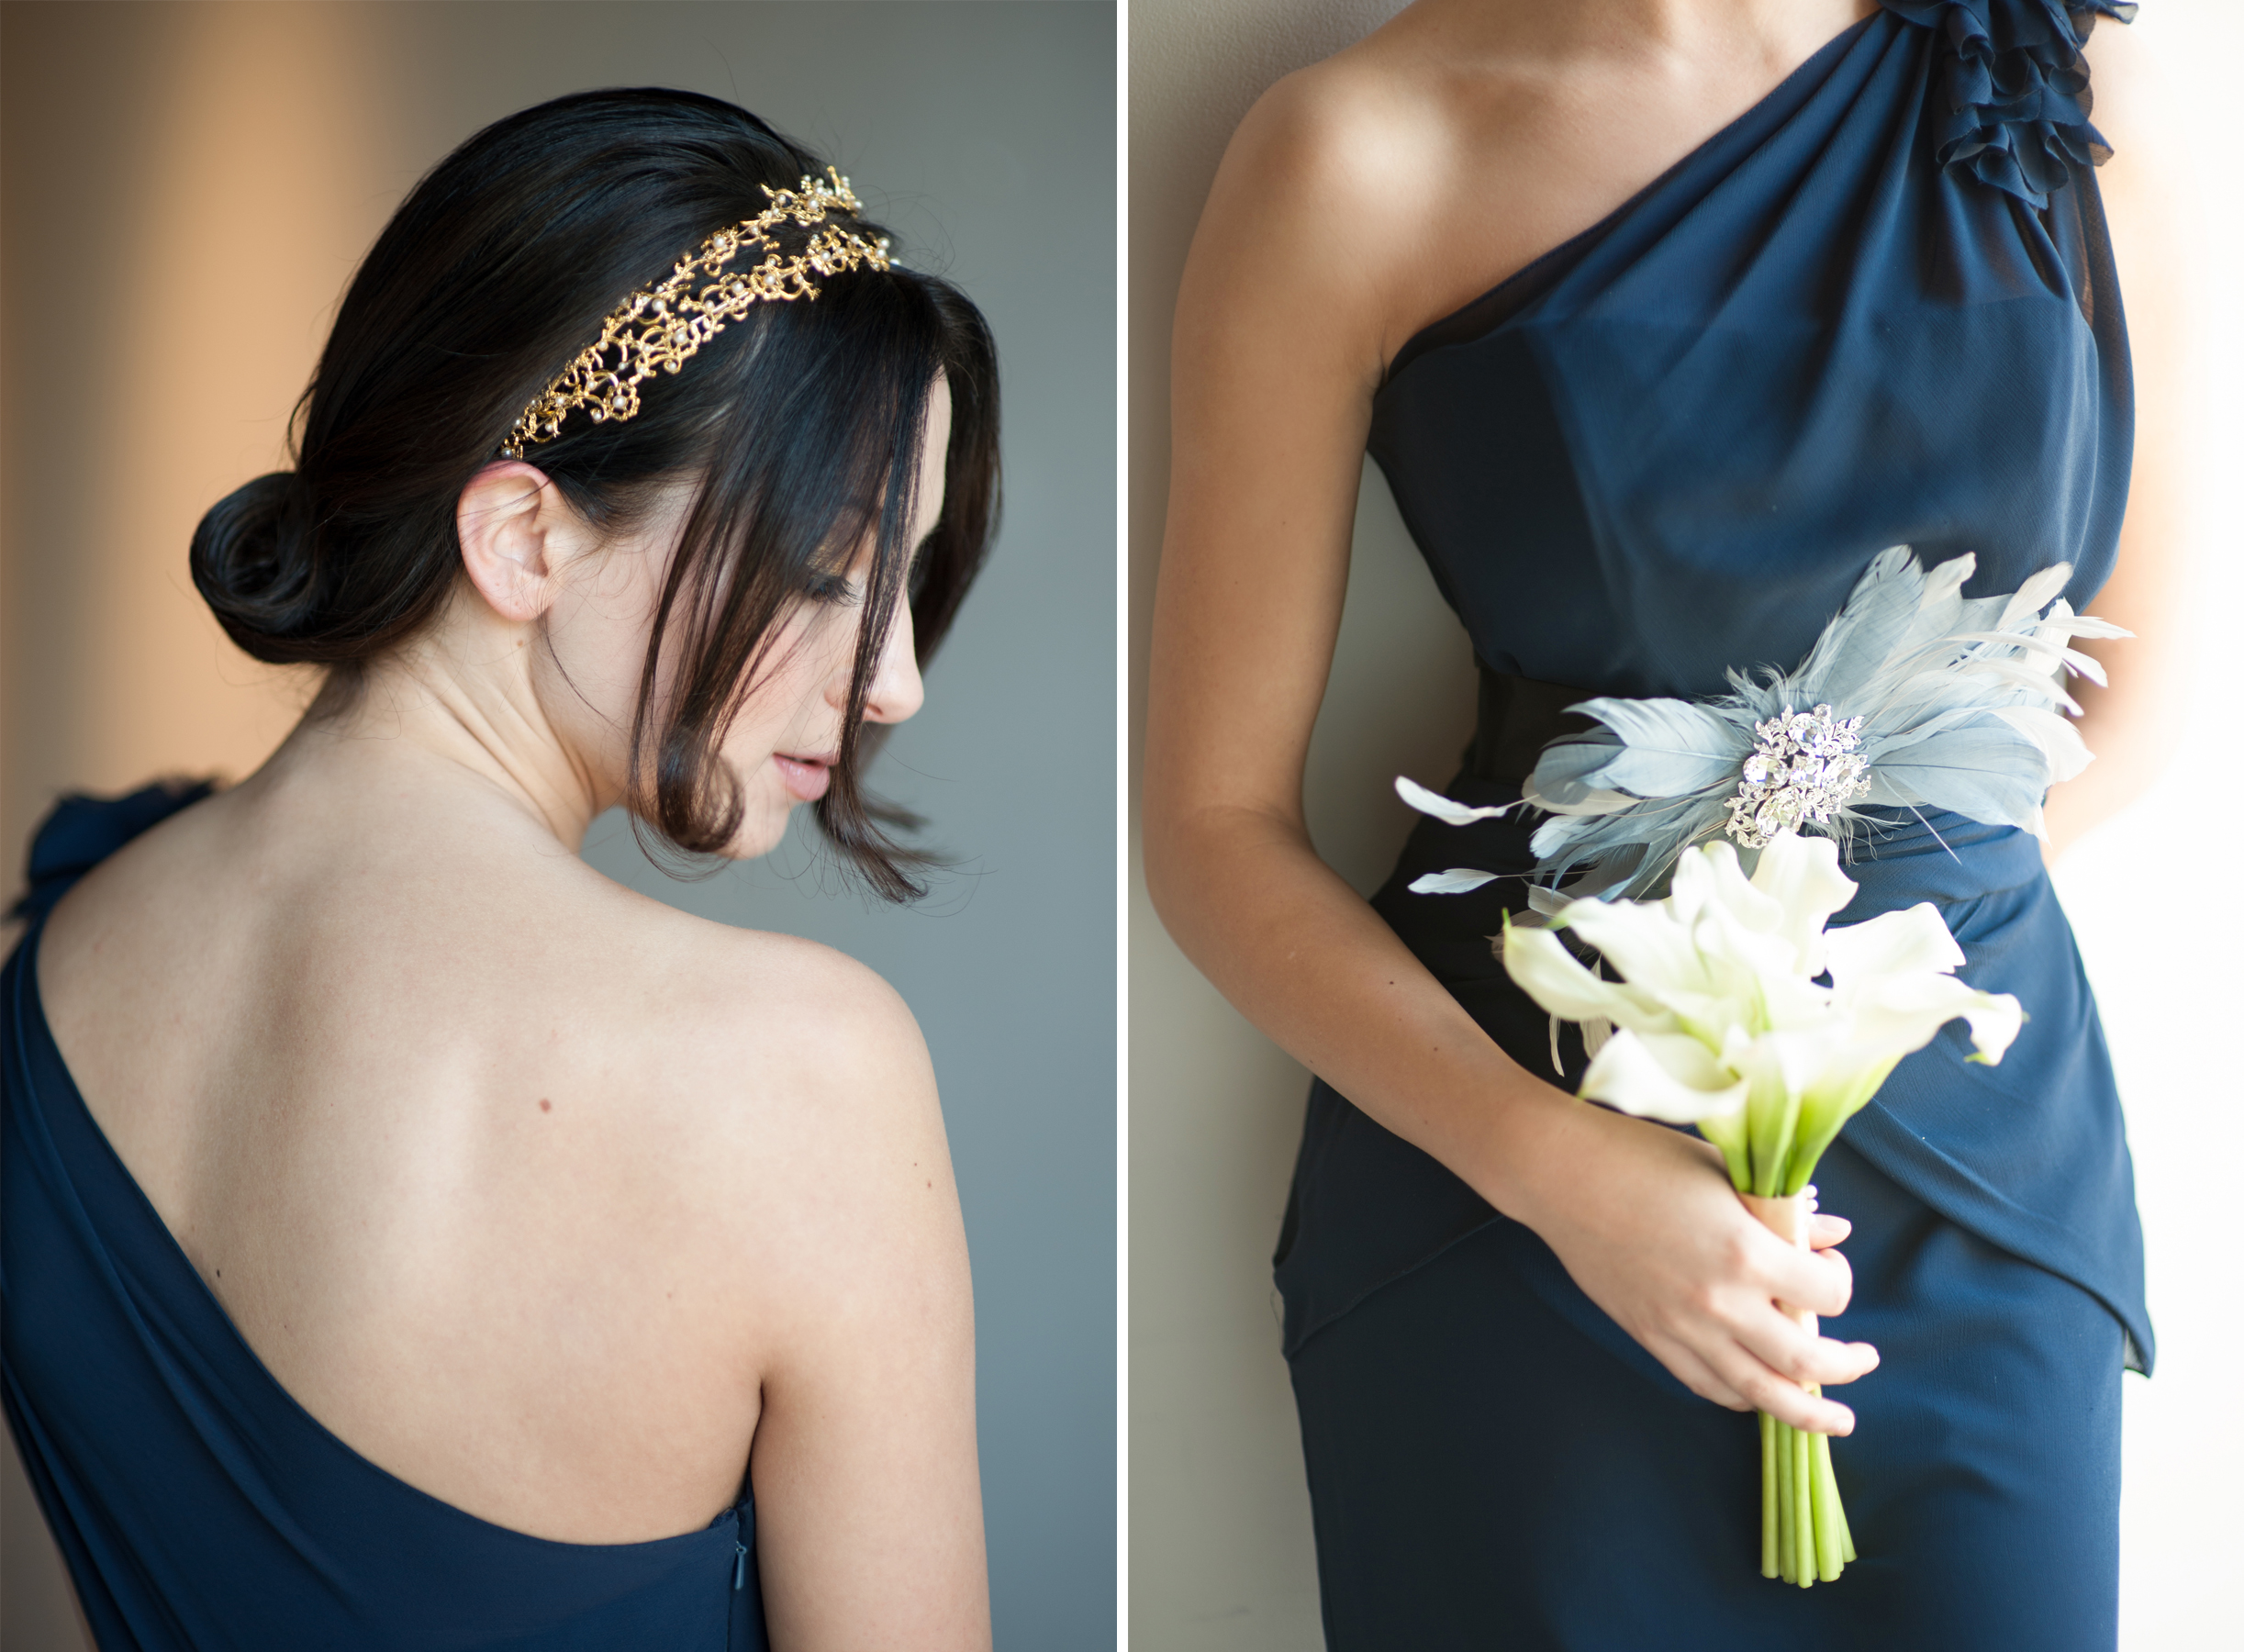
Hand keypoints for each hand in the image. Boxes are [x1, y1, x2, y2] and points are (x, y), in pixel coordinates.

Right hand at [1501, 1099, 1878, 1435]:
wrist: (1562, 1175)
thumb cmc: (1643, 1158)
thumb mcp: (1724, 1172)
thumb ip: (1784, 1210)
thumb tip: (1835, 1231)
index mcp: (1747, 1252)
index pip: (1828, 1294)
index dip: (1842, 1283)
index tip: (1833, 1268)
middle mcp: (1721, 1302)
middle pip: (1808, 1360)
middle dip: (1847, 1366)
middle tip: (1864, 1361)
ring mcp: (1683, 1327)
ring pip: (1761, 1393)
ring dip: (1807, 1410)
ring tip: (1833, 1416)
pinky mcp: (1651, 1337)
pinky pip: (1708, 1385)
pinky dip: (1742, 1398)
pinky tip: (1760, 1395)